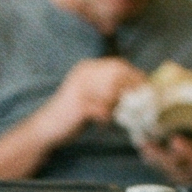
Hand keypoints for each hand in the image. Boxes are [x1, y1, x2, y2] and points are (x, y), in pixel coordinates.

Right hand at [29, 57, 148, 145]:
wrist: (47, 127)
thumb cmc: (74, 112)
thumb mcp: (93, 94)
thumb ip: (111, 88)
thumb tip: (141, 87)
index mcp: (87, 67)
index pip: (118, 65)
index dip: (135, 76)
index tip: (144, 89)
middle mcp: (83, 73)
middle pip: (117, 75)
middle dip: (130, 89)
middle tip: (138, 103)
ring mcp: (80, 88)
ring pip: (113, 91)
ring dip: (119, 105)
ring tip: (116, 114)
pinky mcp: (79, 104)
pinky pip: (103, 109)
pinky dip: (106, 117)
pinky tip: (102, 123)